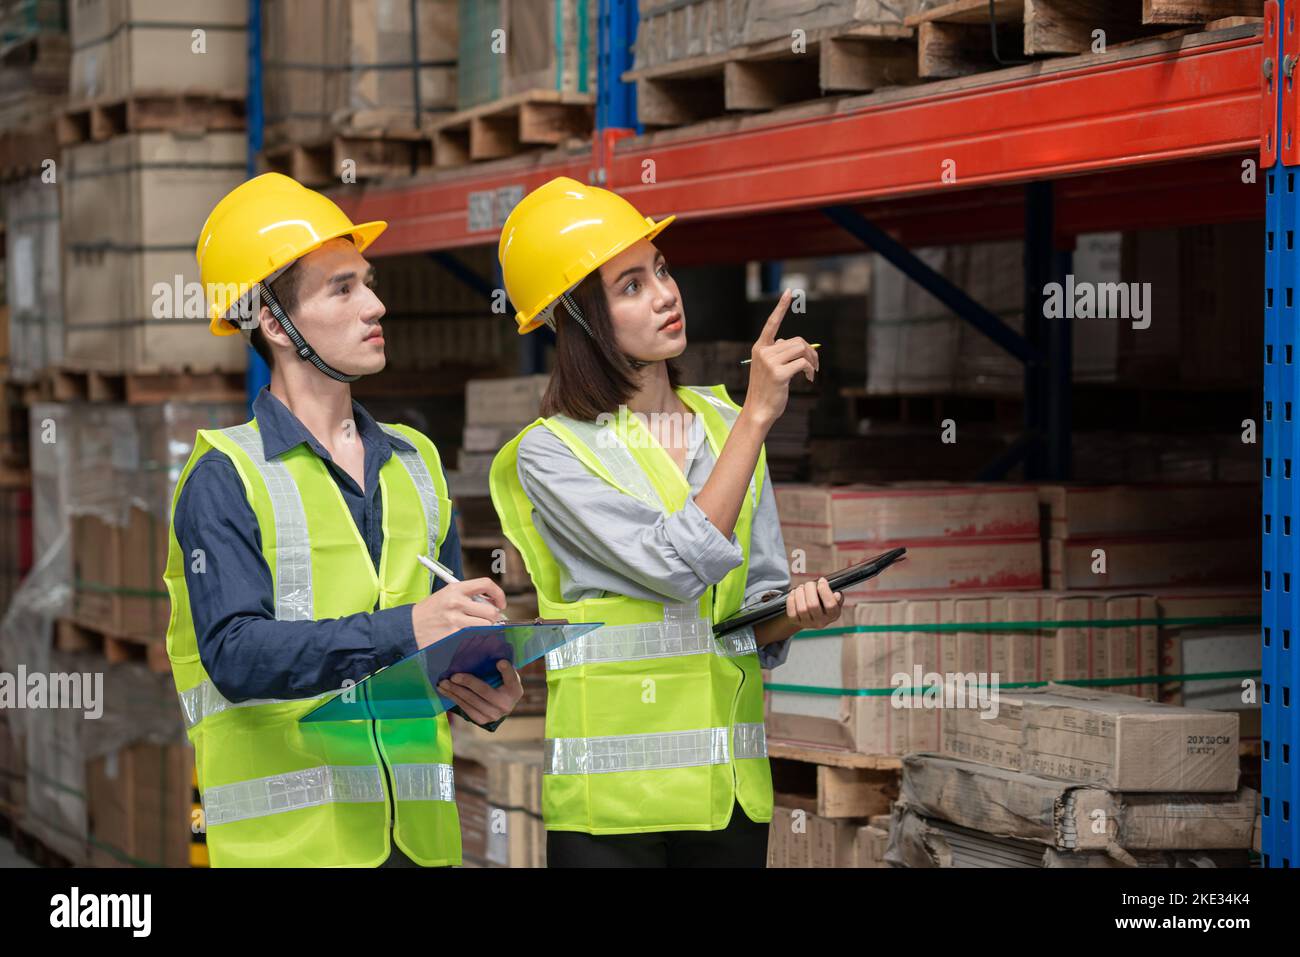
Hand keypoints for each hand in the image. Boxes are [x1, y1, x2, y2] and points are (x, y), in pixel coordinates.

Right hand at [410, 578, 506, 649]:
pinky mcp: (453, 637)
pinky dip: (476, 638)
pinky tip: (468, 636)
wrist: (410, 626)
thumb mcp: (448, 595)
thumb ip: (470, 596)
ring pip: (486, 626)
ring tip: (478, 628)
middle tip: (489, 620)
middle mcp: (456, 603)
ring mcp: (455, 621)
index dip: (498, 593)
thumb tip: (494, 604)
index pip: (486, 584)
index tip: (500, 603)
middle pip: (491, 611)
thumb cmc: (433, 610)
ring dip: (486, 629)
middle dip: (494, 617)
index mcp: (456, 589)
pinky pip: (475, 638)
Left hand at [438, 660, 522, 724]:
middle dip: (467, 682)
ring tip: (443, 683)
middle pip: (484, 691)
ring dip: (454, 691)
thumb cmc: (502, 685)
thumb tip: (486, 655)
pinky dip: (454, 698)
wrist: (501, 706)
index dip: (507, 670)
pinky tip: (445, 691)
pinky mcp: (482, 720)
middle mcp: (506, 705)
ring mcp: (493, 715)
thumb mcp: (506, 676)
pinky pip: (465, 708)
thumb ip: (500, 668)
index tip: (500, 662)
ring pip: (471, 701)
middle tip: (453, 676)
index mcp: (515, 690)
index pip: (512, 678)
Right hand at [743, 288, 818, 427]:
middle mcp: (763, 352)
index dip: (781, 307)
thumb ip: (777, 352)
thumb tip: (791, 343)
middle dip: (809, 352)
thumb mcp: (769, 367)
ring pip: (801, 350)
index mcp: (760, 348)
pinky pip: (803, 364)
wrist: (758, 410)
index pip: (771, 324)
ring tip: (811, 372)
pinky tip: (809, 378)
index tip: (789, 292)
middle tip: (814, 365)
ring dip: (811, 361)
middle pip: (796, 341)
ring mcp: (770, 362)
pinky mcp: (779, 374)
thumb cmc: (767, 389)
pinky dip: (810, 370)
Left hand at [785, 577, 843, 631]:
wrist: (810, 615)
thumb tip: (836, 595)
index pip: (831, 605)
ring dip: (800, 593)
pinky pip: (792, 611)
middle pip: (813, 605)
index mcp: (833, 615)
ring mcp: (807, 623)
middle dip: (810, 589)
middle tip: (810, 583)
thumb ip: (836, 597)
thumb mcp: (833, 600)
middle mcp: (821, 622)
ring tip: (801, 587)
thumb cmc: (823, 604)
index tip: (821, 580)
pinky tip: (795, 593)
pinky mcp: (796, 622)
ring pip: (802, 608)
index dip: (825, 590)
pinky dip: (792, 599)